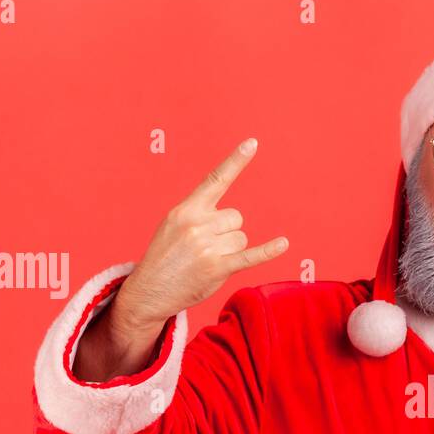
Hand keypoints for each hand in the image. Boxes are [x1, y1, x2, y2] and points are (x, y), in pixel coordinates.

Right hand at [112, 139, 290, 331]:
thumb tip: (232, 218)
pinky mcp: (217, 268)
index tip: (253, 142)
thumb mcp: (174, 226)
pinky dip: (268, 251)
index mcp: (186, 210)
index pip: (215, 180)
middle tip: (205, 249)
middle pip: (236, 219)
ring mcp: (207, 246)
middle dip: (227, 233)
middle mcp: (197, 224)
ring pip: (241, 238)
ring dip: (231, 251)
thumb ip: (199, 214)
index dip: (236, 161)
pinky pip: (250, 256)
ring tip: (207, 261)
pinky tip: (284, 243)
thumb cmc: (165, 258)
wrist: (149, 290)